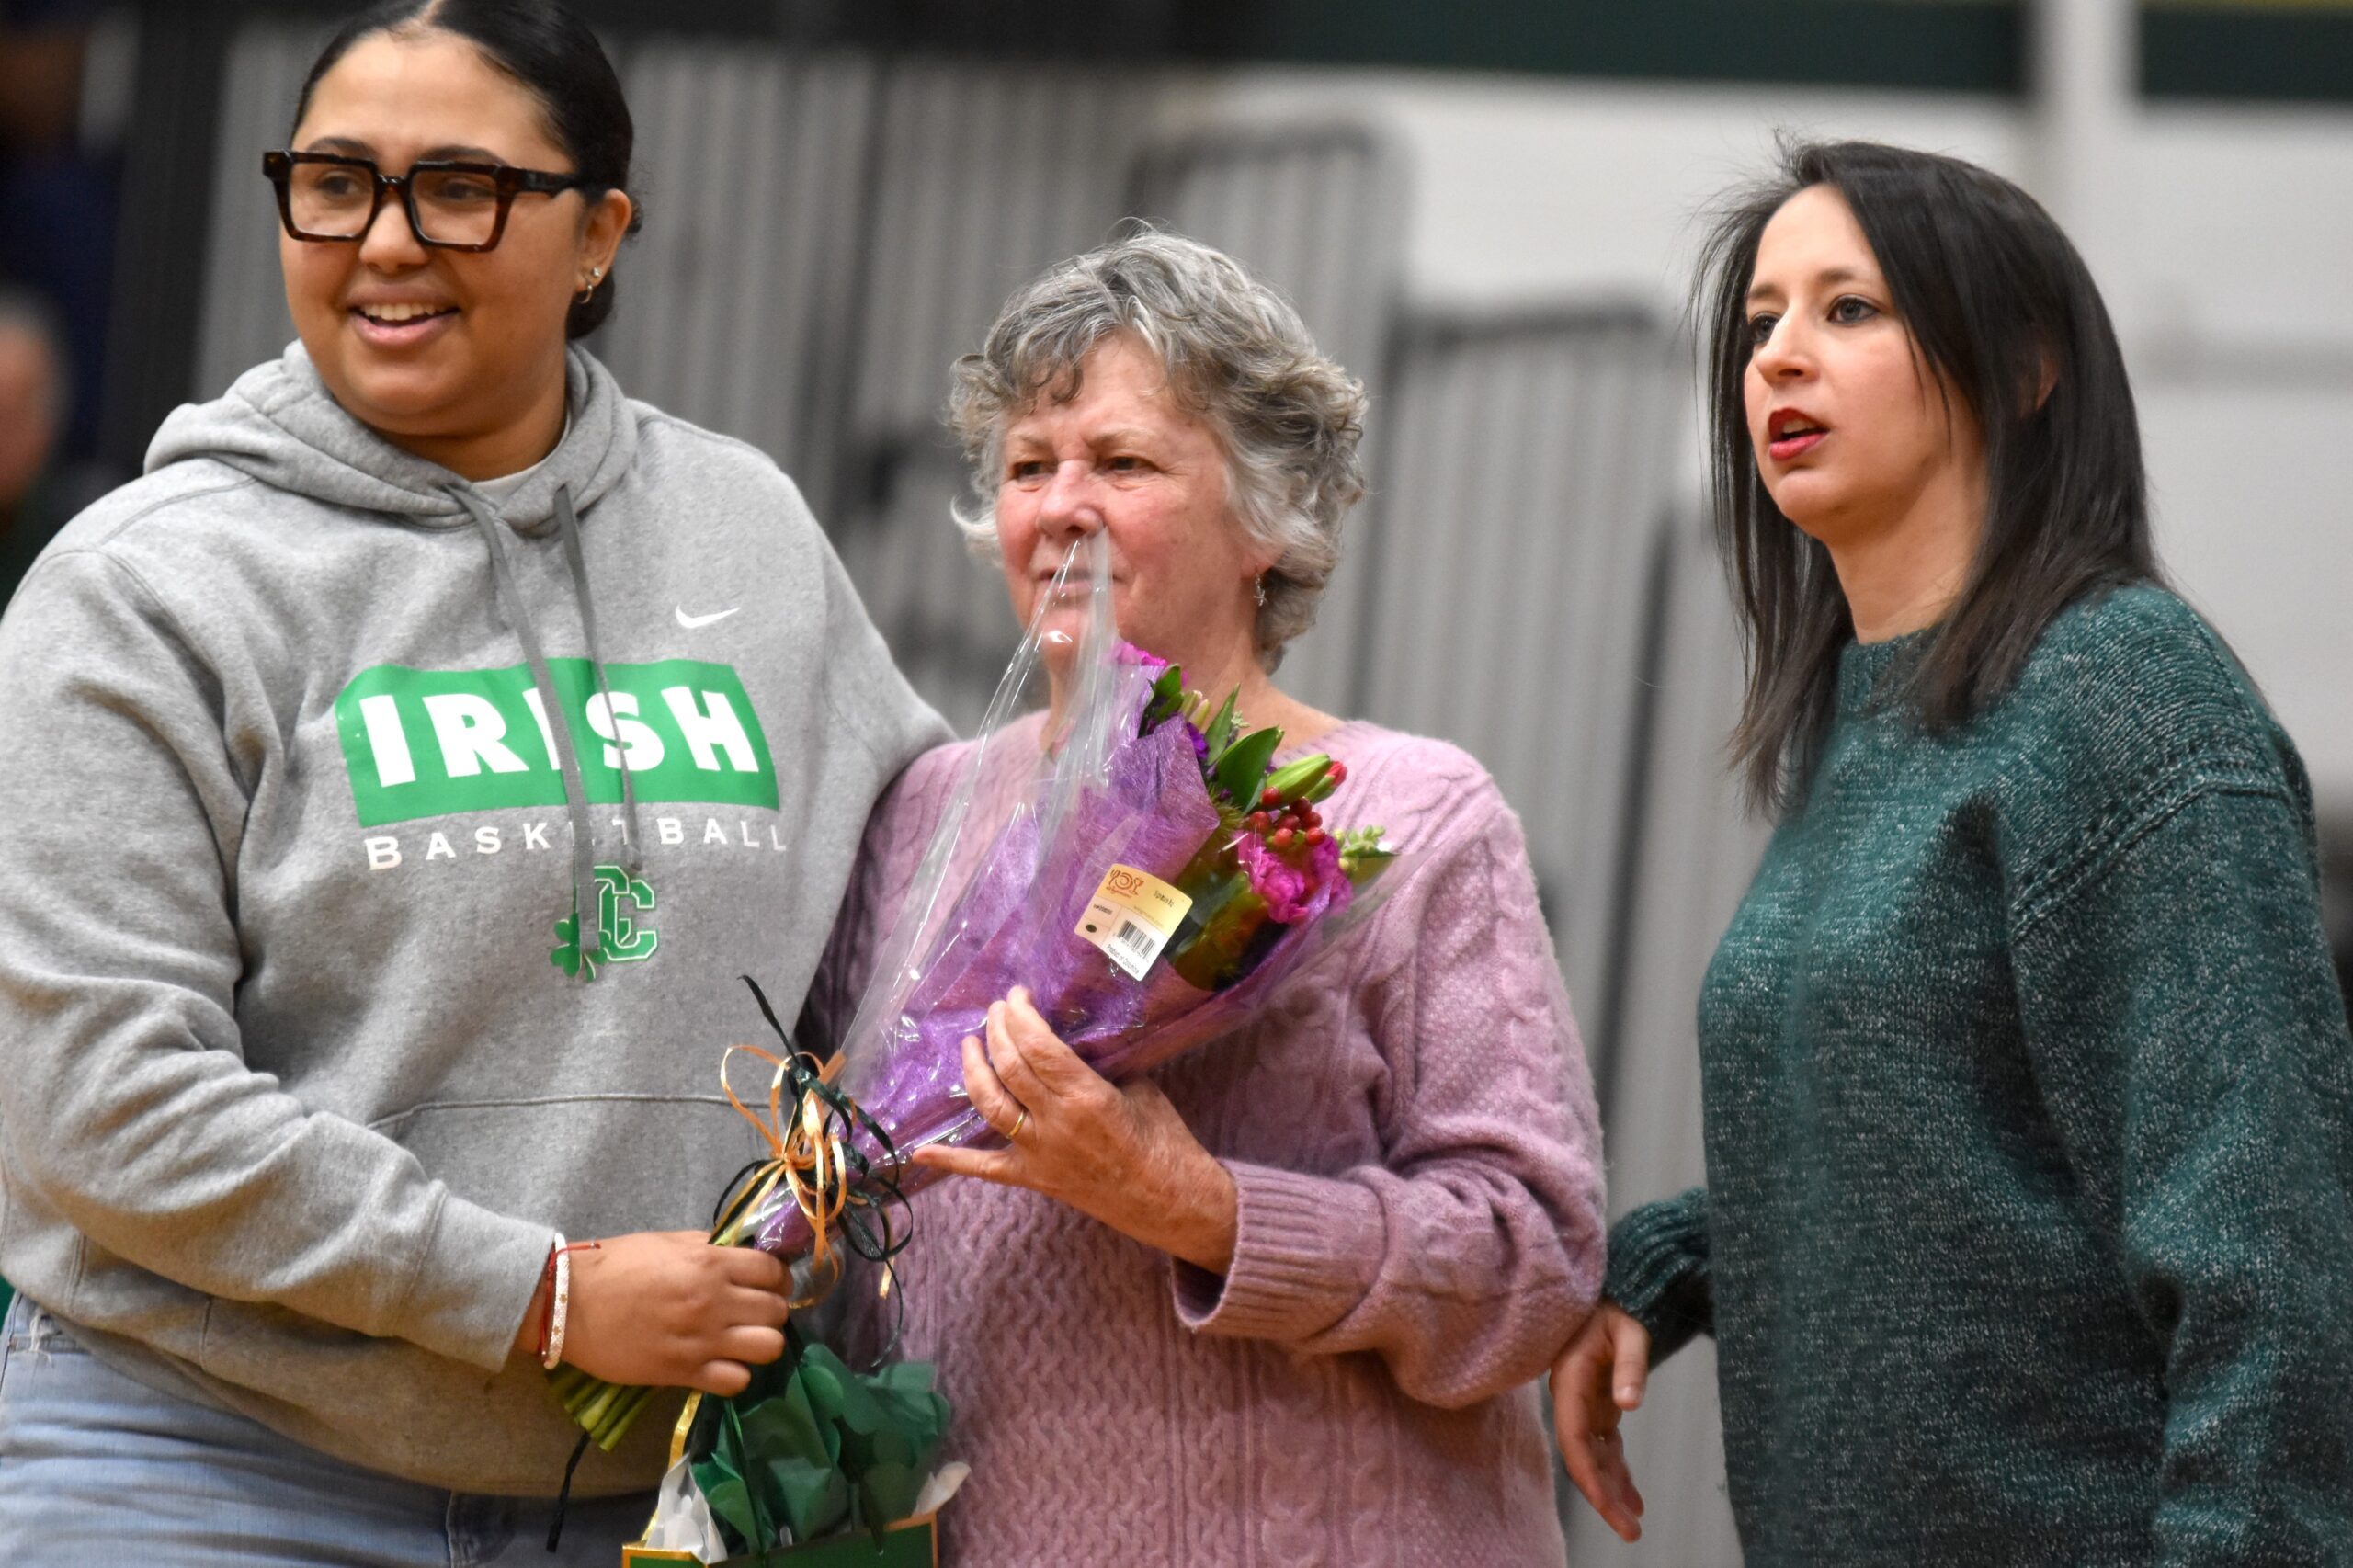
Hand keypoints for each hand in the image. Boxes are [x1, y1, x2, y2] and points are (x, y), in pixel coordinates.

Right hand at [512, 1230, 791, 1395]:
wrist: (570, 1304)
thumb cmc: (616, 1265)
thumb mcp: (668, 1241)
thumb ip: (708, 1247)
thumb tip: (740, 1251)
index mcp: (711, 1263)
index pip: (774, 1271)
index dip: (776, 1278)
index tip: (766, 1284)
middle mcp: (714, 1301)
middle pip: (777, 1311)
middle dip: (771, 1310)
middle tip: (753, 1312)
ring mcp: (702, 1340)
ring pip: (769, 1347)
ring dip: (761, 1344)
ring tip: (743, 1340)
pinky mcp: (684, 1372)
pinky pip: (737, 1382)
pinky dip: (736, 1375)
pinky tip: (722, 1366)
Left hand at [910, 986, 1238, 1273]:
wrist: (1170, 1199)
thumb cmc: (1163, 1137)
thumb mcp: (1137, 1086)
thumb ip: (1099, 1063)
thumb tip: (1068, 1035)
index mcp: (1087, 1096)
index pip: (1038, 1045)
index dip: (1020, 1014)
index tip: (1016, 995)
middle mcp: (1056, 1123)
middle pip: (1010, 1067)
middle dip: (997, 1030)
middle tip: (995, 1010)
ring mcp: (1040, 1153)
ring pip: (990, 1105)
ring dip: (973, 1070)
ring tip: (970, 1044)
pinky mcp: (1033, 1178)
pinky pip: (984, 1169)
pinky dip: (949, 1161)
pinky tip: (918, 1152)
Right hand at [1552, 1301, 1650, 1541]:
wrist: (1610, 1292)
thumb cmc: (1617, 1306)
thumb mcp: (1628, 1330)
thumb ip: (1630, 1365)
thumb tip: (1631, 1404)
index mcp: (1570, 1381)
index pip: (1574, 1440)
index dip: (1589, 1476)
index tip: (1609, 1506)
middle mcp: (1571, 1400)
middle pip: (1582, 1458)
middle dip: (1603, 1496)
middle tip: (1630, 1532)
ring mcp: (1584, 1406)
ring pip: (1594, 1458)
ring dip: (1612, 1490)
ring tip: (1634, 1524)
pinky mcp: (1598, 1408)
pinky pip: (1606, 1449)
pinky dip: (1619, 1473)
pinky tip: (1634, 1499)